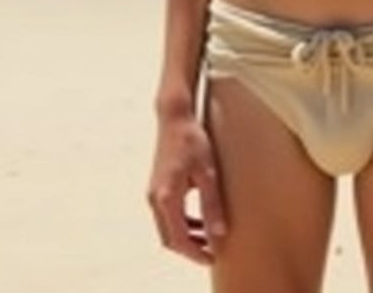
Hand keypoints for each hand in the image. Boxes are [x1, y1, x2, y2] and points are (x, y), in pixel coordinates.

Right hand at [147, 113, 226, 264]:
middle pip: (170, 238)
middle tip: (212, 252)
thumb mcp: (207, 172)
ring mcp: (154, 192)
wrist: (174, 116)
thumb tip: (218, 233)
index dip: (195, 252)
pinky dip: (182, 223)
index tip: (212, 257)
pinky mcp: (157, 186)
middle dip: (190, 249)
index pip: (179, 238)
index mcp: (166, 197)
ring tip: (209, 239)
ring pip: (167, 227)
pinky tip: (200, 220)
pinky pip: (167, 214)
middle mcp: (155, 198)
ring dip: (187, 236)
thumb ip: (212, 203)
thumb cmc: (192, 139)